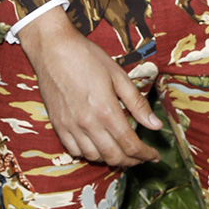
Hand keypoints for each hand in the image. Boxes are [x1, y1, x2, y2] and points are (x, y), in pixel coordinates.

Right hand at [17, 7, 161, 165]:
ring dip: (110, 159)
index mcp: (106, 110)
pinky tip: (96, 146)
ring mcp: (70, 126)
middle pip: (114, 156)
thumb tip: (156, 126)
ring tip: (120, 151)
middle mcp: (88, 123)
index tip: (154, 156)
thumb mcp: (117, 74)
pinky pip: (74, 151)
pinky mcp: (57, 124)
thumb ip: (137, 103)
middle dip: (132, 161)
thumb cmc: (86, 56)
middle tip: (140, 156)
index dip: (146, 154)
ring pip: (94, 157)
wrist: (52, 47)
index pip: (130, 145)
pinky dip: (88, 154)